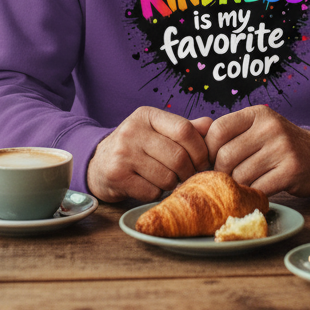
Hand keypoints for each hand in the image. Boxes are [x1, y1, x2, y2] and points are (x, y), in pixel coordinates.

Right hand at [87, 107, 210, 202]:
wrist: (98, 163)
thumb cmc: (135, 147)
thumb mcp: (157, 130)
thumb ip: (183, 128)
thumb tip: (211, 125)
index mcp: (147, 115)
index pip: (185, 130)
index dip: (200, 149)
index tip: (203, 162)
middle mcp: (133, 130)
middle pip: (178, 156)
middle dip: (189, 171)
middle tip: (189, 177)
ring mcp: (123, 153)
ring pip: (167, 177)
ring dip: (173, 184)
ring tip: (168, 181)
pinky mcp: (117, 175)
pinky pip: (151, 191)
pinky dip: (157, 194)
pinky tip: (150, 187)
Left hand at [203, 104, 309, 197]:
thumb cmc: (279, 145)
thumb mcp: (258, 129)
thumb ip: (231, 133)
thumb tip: (194, 147)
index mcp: (257, 113)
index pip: (218, 130)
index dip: (209, 150)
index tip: (212, 161)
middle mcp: (270, 126)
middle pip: (226, 156)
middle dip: (221, 172)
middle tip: (227, 178)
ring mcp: (282, 148)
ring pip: (240, 175)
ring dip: (238, 185)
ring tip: (244, 184)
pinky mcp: (291, 170)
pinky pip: (258, 188)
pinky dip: (253, 194)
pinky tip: (257, 191)